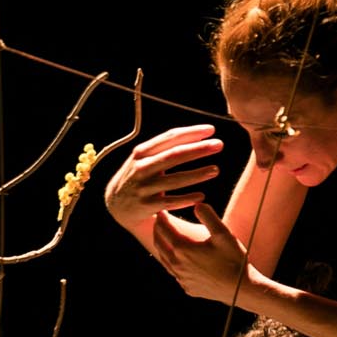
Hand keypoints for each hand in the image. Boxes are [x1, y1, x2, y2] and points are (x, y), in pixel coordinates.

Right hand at [104, 125, 222, 233]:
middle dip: (198, 149)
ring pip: (174, 179)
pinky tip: (202, 196)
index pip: (169, 138)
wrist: (117, 205)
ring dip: (197, 174)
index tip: (211, 130)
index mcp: (142, 152)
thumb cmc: (139, 176)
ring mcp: (143, 187)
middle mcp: (141, 168)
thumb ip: (165, 147)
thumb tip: (198, 134)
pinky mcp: (146, 206)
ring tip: (216, 170)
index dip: (191, 132)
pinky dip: (186, 198)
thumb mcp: (145, 158)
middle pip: (174, 155)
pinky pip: (170, 202)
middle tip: (219, 145)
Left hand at [151, 203, 258, 304]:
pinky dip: (170, 262)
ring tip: (164, 238)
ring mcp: (181, 278)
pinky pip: (173, 273)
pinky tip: (177, 259)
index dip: (162, 218)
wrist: (241, 289)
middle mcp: (177, 265)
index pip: (164, 229)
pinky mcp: (187, 288)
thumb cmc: (234, 259)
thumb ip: (208, 216)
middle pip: (159, 243)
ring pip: (163, 259)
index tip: (161, 210)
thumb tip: (197, 204)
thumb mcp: (223, 234)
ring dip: (161, 246)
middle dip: (157, 231)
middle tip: (159, 221)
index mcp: (182, 249)